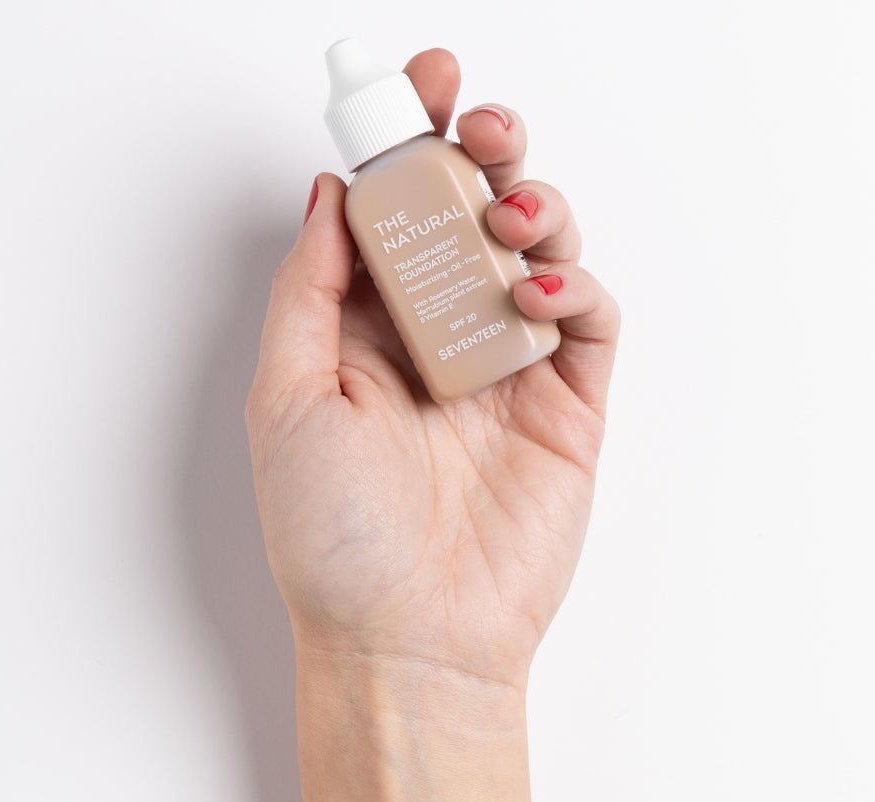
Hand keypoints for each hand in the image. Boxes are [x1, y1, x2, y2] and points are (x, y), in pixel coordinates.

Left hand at [246, 48, 618, 690]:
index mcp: (368, 333)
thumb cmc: (334, 540)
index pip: (394, 213)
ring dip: (531, 205)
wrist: (408, 641)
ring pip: (539, 252)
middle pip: (472, 214)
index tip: (415, 86)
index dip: (407, 142)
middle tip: (477, 128)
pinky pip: (588, 321)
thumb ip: (308, 290)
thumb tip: (329, 192)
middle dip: (478, 151)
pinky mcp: (568, 409)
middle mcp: (440, 341)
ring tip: (507, 211)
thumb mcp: (286, 400)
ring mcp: (508, 372)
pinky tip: (538, 290)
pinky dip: (575, 286)